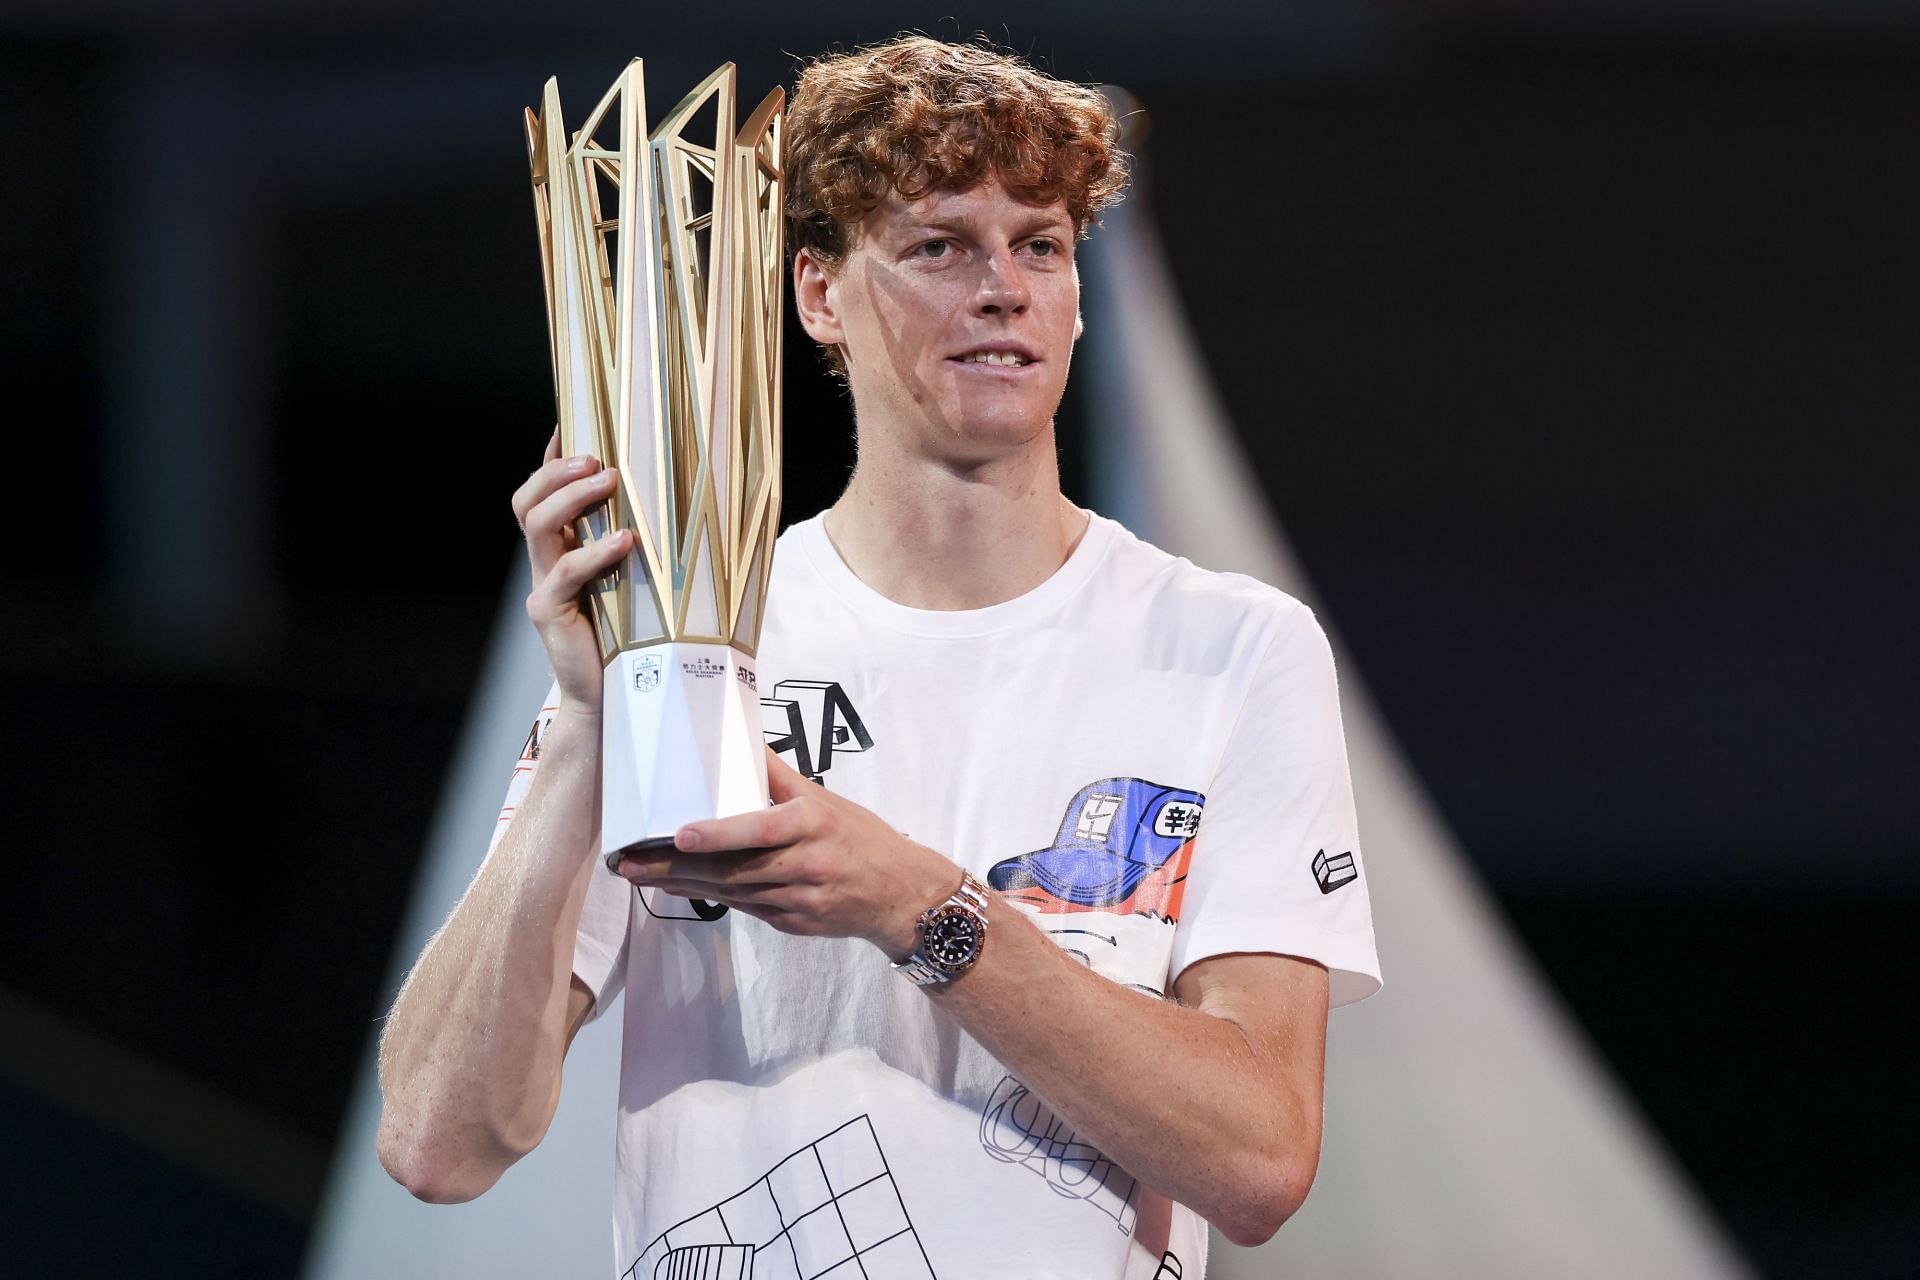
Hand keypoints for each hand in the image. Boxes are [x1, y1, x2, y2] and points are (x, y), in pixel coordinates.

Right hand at [509, 428, 630, 712]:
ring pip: (538, 527)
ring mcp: (544, 587)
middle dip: (556, 472)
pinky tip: (624, 541)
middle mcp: (547, 563)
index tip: (568, 425)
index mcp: (564, 550)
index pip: (544, 494)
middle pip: (528, 502)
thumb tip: (690, 504)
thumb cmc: (639, 638)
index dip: (550, 460)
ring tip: (608, 480)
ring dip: (571, 497)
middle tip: (596, 457)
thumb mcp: (641, 581)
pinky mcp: (550, 613)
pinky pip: (566, 573)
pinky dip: (594, 552)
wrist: (618, 698)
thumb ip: (645, 546)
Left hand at [615, 751, 961, 957]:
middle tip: (629, 864)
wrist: (900, 896)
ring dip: (682, 885)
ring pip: (730, 893)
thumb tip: (744, 742)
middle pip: (732, 869)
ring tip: (640, 875)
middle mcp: (805, 863)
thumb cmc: (860, 838)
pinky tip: (681, 889)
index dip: (720, 834)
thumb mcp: (826, 799)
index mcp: (813, 824)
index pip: (760, 830)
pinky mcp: (792, 923)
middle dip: (674, 869)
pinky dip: (710, 898)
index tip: (680, 835)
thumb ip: (781, 777)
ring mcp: (798, 899)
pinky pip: (745, 909)